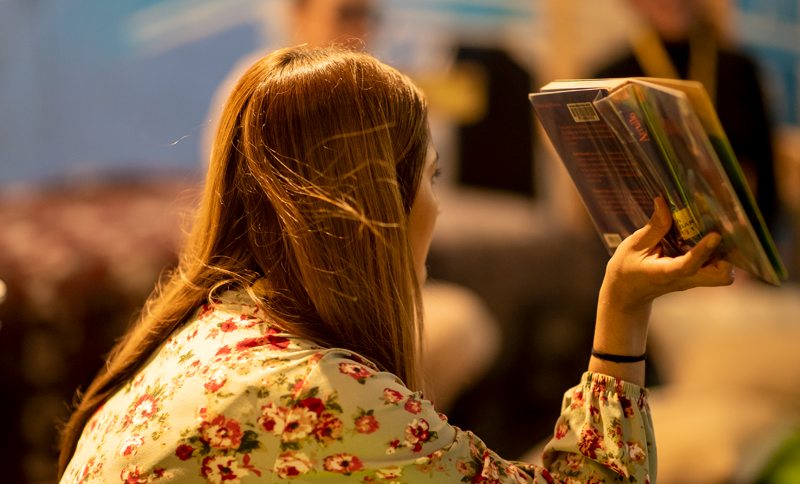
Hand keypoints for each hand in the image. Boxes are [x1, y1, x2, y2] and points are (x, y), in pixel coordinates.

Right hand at [590, 197, 733, 386]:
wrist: (627, 293)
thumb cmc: (627, 269)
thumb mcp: (634, 245)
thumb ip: (654, 226)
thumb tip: (663, 201)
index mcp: (664, 274)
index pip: (688, 266)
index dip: (703, 251)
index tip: (715, 234)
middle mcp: (683, 279)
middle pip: (719, 276)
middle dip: (727, 256)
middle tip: (720, 231)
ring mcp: (692, 280)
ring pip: (721, 274)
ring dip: (725, 253)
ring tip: (715, 230)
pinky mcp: (695, 276)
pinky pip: (716, 268)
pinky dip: (718, 252)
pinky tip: (708, 235)